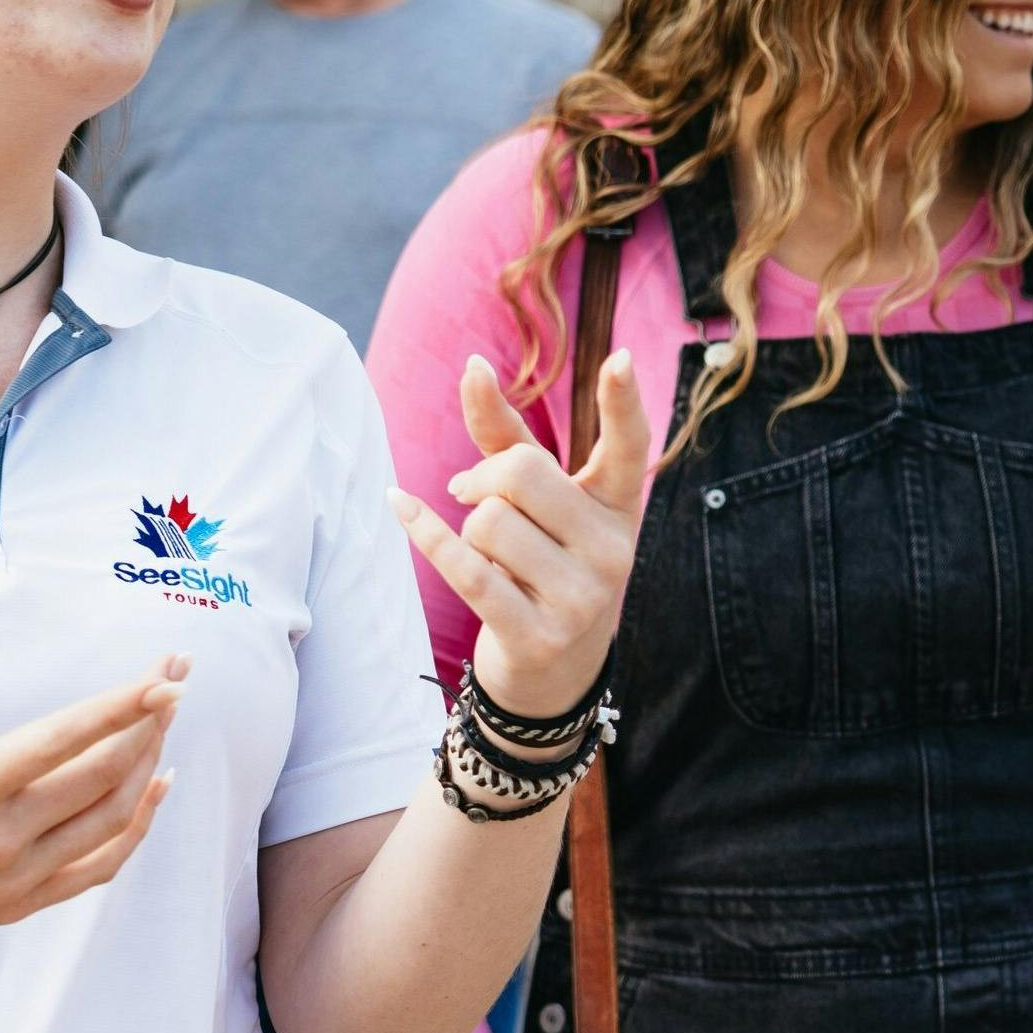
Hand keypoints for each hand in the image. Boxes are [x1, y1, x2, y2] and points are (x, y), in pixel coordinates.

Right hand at [0, 624, 180, 974]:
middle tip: (176, 676)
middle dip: (149, 721)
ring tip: (163, 719)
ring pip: (111, 820)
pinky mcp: (17, 905)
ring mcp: (13, 881)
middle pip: (104, 775)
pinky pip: (100, 868)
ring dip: (148, 765)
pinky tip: (154, 787)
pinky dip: (137, 827)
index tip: (166, 675)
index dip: (123, 704)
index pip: (64, 739)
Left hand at [396, 351, 650, 722]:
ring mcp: (581, 599)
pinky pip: (466, 569)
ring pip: (488, 523)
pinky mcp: (538, 636)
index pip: (630, 448)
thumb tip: (474, 366)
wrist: (551, 674)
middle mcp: (613, 550)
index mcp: (619, 509)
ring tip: (483, 550)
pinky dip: (426, 533)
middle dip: (483, 479)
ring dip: (466, 529)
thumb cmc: (542, 563)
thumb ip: (506, 437)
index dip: (623, 403)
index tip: (619, 357)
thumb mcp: (537, 503)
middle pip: (522, 474)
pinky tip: (402, 506)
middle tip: (471, 494)